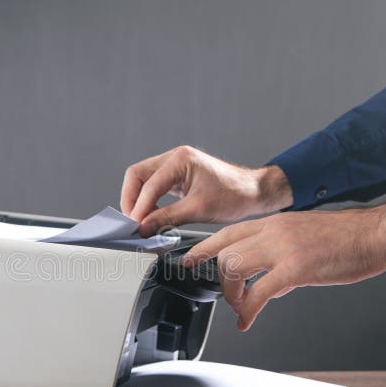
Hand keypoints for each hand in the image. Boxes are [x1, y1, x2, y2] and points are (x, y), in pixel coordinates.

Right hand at [120, 145, 292, 236]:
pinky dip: (149, 202)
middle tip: (132, 223)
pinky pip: (154, 187)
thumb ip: (167, 218)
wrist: (254, 193)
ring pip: (143, 181)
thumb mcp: (198, 210)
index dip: (139, 208)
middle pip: (137, 175)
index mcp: (180, 159)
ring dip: (139, 201)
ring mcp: (175, 166)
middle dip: (131, 200)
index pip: (148, 184)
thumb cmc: (234, 196)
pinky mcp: (178, 177)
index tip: (136, 228)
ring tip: (141, 222)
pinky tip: (152, 216)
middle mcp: (175, 158)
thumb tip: (144, 228)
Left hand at [181, 199, 385, 330]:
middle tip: (229, 296)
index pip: (228, 232)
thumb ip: (281, 258)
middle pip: (225, 251)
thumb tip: (269, 286)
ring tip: (241, 306)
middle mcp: (272, 231)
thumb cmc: (348, 238)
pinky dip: (247, 310)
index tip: (190, 259)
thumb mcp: (304, 239)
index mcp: (274, 223)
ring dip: (231, 292)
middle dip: (219, 279)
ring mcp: (282, 248)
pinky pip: (259, 292)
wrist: (375, 234)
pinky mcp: (295, 268)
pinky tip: (247, 320)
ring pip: (233, 267)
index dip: (205, 247)